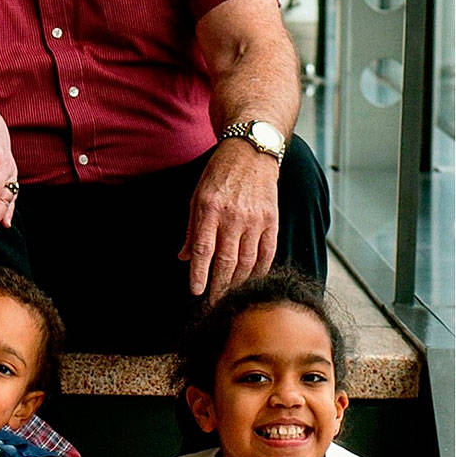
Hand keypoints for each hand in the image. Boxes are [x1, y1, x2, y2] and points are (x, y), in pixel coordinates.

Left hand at [179, 140, 279, 300]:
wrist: (251, 153)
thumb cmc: (218, 175)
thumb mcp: (197, 196)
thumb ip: (193, 229)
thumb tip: (184, 257)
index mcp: (210, 209)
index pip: (204, 249)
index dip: (200, 273)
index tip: (196, 292)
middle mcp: (233, 216)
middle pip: (227, 261)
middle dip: (219, 286)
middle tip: (215, 303)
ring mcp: (255, 219)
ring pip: (248, 261)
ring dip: (238, 282)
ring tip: (230, 295)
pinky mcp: (271, 220)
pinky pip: (267, 253)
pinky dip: (259, 270)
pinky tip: (252, 280)